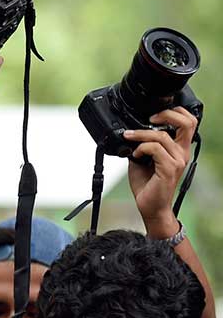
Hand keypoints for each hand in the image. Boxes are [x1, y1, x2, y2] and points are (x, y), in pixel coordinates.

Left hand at [125, 106, 197, 237]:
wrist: (149, 205)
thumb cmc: (147, 184)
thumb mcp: (141, 159)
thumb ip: (141, 145)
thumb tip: (129, 133)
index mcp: (178, 148)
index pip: (188, 122)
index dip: (174, 112)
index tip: (153, 115)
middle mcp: (181, 152)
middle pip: (187, 122)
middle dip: (167, 114)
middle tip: (149, 119)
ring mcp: (177, 160)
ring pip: (162, 136)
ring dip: (141, 135)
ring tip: (130, 139)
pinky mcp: (170, 168)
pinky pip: (155, 149)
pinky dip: (141, 148)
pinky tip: (135, 155)